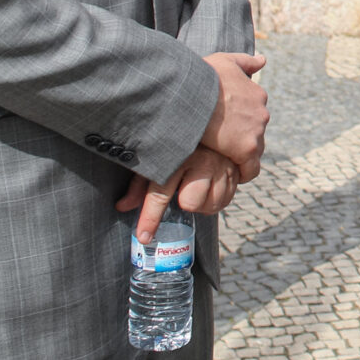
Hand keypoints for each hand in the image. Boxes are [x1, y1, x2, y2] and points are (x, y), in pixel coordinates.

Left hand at [119, 145, 241, 241]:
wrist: (211, 122)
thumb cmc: (177, 145)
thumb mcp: (156, 159)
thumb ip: (139, 185)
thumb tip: (122, 206)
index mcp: (178, 155)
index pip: (160, 192)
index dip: (150, 218)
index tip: (144, 236)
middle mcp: (202, 160)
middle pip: (191, 202)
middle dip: (185, 201)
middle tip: (183, 191)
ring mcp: (222, 166)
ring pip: (211, 204)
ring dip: (202, 202)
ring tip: (196, 189)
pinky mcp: (237, 171)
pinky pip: (226, 201)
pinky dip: (216, 199)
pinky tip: (210, 188)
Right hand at [200, 52, 269, 181]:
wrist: (191, 92)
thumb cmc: (203, 75)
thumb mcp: (225, 61)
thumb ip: (245, 61)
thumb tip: (263, 59)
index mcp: (257, 94)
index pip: (255, 114)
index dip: (242, 123)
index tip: (228, 129)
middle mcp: (261, 113)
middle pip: (256, 133)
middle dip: (243, 140)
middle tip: (223, 146)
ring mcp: (256, 131)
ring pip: (254, 150)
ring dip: (242, 156)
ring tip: (225, 161)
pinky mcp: (246, 149)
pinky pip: (250, 169)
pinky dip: (244, 174)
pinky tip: (232, 177)